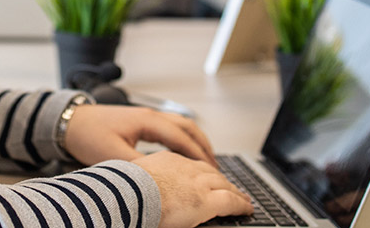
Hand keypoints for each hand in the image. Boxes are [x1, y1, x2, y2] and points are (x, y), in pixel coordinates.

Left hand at [65, 104, 215, 166]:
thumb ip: (139, 167)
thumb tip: (159, 180)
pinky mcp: (139, 122)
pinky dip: (181, 140)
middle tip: (215, 165)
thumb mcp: (114, 156)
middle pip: (188, 127)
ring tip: (204, 159)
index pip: (182, 138)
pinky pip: (169, 128)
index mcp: (148, 121)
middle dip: (203, 145)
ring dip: (194, 141)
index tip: (210, 170)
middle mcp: (150, 116)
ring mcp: (145, 117)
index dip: (198, 155)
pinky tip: (181, 153)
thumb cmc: (87, 135)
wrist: (68, 122)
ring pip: (179, 126)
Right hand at [133, 151, 252, 227]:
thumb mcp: (134, 179)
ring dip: (234, 191)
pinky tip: (247, 209)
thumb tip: (142, 191)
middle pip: (210, 172)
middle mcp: (185, 169)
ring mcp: (197, 184)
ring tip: (242, 199)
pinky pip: (231, 202)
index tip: (204, 178)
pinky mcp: (206, 201)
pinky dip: (241, 204)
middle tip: (230, 187)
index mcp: (165, 161)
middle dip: (222, 180)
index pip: (189, 165)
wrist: (126, 197)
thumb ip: (144, 182)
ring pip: (224, 185)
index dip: (200, 172)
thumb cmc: (123, 192)